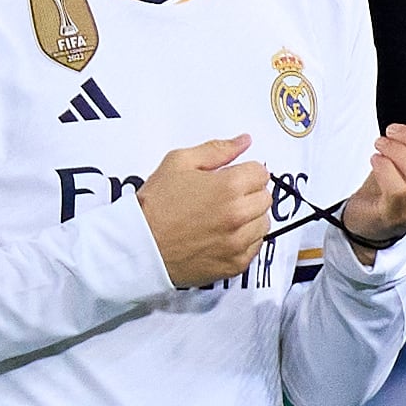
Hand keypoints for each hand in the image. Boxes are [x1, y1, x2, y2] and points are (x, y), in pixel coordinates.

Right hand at [138, 134, 273, 286]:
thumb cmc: (155, 206)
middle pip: (265, 197)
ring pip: (263, 223)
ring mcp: (238, 242)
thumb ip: (217, 150)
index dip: (245, 172)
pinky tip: (222, 236)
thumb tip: (243, 141)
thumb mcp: (179, 163)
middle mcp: (238, 215)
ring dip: (249, 218)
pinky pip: (255, 248)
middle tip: (224, 197)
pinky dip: (243, 241)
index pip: (261, 172)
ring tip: (222, 218)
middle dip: (249, 193)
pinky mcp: (234, 264)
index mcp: (229, 186)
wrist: (140, 246)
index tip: (232, 178)